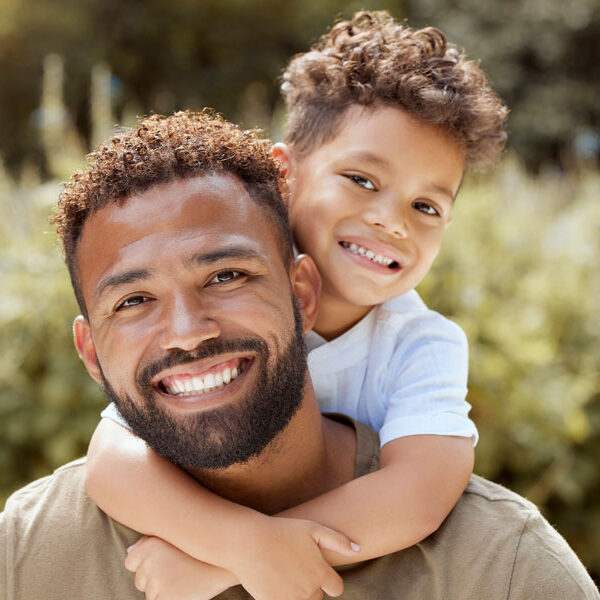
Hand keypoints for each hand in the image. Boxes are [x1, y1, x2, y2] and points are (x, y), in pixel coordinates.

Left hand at [125, 536, 237, 599]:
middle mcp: (149, 562)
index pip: (130, 562)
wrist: (227, 558)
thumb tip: (129, 553)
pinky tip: (185, 589)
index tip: (164, 561)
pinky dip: (170, 599)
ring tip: (185, 578)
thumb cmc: (201, 546)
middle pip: (140, 580)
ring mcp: (157, 582)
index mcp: (149, 545)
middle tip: (179, 569)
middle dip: (155, 579)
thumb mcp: (175, 535)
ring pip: (150, 594)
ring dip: (163, 590)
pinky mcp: (166, 598)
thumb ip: (149, 541)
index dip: (146, 564)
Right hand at [227, 516, 358, 599]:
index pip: (336, 588)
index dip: (328, 581)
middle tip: (296, 568)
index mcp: (320, 573)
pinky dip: (283, 596)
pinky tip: (276, 582)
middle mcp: (308, 590)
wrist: (248, 542)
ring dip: (297, 594)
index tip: (317, 571)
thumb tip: (358, 550)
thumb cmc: (281, 531)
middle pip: (317, 597)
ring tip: (286, 574)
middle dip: (311, 586)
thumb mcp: (311, 528)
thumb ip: (338, 540)